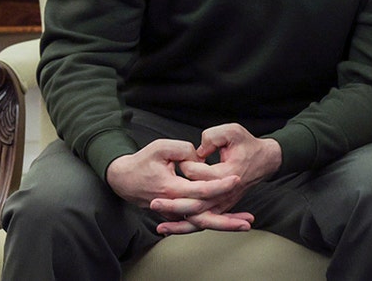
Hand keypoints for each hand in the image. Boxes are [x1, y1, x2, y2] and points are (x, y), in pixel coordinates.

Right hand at [105, 139, 253, 234]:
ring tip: (247, 223)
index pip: (200, 191)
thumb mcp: (161, 148)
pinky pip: (199, 218)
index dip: (219, 185)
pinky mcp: (177, 212)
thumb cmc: (142, 161)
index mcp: (170, 188)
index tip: (236, 178)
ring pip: (202, 221)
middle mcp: (174, 204)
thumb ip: (183, 149)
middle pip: (203, 216)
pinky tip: (234, 220)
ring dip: (225, 224)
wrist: (123, 179)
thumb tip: (201, 156)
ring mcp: (175, 211)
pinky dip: (216, 220)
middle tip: (248, 220)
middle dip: (227, 220)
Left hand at [154, 123, 281, 234]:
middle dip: (173, 206)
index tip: (182, 159)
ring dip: (178, 225)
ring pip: (199, 219)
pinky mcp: (222, 207)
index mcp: (227, 174)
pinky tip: (169, 229)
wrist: (265, 161)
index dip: (188, 167)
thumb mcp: (233, 131)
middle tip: (153, 202)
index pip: (202, 176)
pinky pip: (203, 221)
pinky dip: (186, 227)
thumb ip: (213, 136)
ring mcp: (224, 202)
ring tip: (159, 227)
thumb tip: (198, 148)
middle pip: (197, 204)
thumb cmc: (248, 145)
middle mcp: (226, 193)